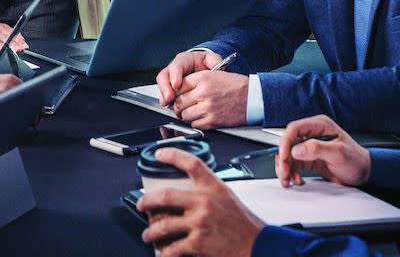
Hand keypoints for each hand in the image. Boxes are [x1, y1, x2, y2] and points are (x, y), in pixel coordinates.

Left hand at [0, 15, 27, 51]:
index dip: (4, 45)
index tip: (11, 49)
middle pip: (6, 37)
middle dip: (15, 43)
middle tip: (21, 48)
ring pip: (10, 33)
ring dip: (18, 39)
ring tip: (24, 45)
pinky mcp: (3, 25)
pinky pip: (11, 29)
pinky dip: (17, 34)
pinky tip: (22, 38)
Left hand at [136, 148, 263, 256]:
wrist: (258, 245)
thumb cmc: (244, 224)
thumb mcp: (227, 197)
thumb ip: (208, 192)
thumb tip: (186, 195)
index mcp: (213, 187)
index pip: (191, 163)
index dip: (172, 155)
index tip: (159, 154)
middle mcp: (204, 202)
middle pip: (165, 195)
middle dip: (146, 201)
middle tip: (141, 204)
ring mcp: (199, 222)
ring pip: (163, 225)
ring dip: (151, 231)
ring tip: (148, 234)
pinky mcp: (198, 243)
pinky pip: (173, 247)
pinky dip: (164, 252)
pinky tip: (163, 252)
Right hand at [156, 50, 217, 105]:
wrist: (203, 70)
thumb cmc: (205, 64)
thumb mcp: (212, 59)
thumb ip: (214, 60)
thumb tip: (216, 64)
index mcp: (184, 60)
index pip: (176, 65)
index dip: (175, 75)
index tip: (177, 85)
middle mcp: (174, 69)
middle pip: (164, 76)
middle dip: (165, 87)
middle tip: (169, 97)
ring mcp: (171, 79)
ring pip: (162, 86)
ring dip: (164, 95)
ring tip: (168, 103)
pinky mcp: (170, 88)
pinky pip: (165, 94)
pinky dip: (166, 101)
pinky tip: (169, 106)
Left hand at [171, 69, 248, 128]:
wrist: (252, 98)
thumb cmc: (235, 86)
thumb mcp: (214, 75)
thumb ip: (195, 81)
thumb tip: (178, 90)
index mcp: (203, 78)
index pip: (178, 86)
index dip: (175, 92)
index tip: (176, 96)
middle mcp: (203, 92)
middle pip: (179, 102)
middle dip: (179, 106)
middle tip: (182, 106)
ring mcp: (207, 108)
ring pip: (184, 115)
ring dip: (186, 115)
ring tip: (193, 112)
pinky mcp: (212, 121)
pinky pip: (195, 124)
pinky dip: (196, 122)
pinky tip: (202, 117)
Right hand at [275, 114, 371, 187]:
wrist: (363, 173)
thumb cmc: (356, 160)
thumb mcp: (339, 153)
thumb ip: (317, 149)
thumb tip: (297, 149)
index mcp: (320, 125)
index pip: (294, 128)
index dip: (285, 142)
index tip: (283, 156)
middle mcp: (312, 134)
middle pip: (288, 143)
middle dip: (283, 159)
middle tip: (284, 172)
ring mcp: (310, 146)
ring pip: (288, 155)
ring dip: (285, 168)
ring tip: (289, 179)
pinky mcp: (309, 158)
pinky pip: (293, 164)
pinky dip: (291, 173)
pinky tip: (296, 179)